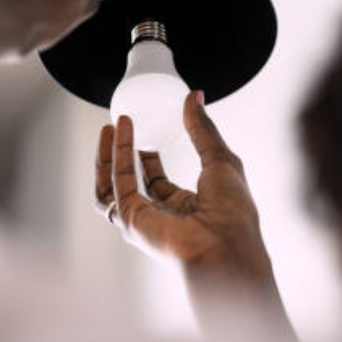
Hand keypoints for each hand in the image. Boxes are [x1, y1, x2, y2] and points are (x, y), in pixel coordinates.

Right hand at [96, 91, 268, 271]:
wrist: (227, 243)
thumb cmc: (233, 213)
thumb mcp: (220, 159)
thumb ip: (202, 129)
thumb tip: (194, 97)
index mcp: (185, 206)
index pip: (158, 181)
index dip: (147, 157)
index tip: (142, 132)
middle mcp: (161, 215)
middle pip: (130, 184)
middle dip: (120, 154)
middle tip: (118, 126)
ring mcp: (144, 220)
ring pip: (112, 187)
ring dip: (109, 155)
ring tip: (111, 126)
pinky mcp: (132, 220)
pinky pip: (116, 184)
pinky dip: (115, 156)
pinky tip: (119, 132)